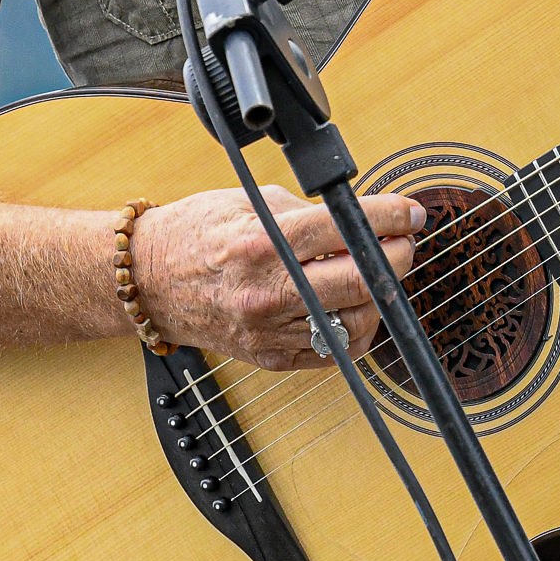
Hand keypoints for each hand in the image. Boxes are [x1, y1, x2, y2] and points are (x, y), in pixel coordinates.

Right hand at [130, 185, 421, 369]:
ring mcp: (271, 331)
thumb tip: (362, 220)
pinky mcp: (273, 358)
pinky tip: (351, 305)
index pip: (347, 229)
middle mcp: (269, 291)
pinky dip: (356, 328)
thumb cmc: (197, 235)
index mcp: (264, 244)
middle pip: (363, 280)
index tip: (410, 213)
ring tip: (373, 273)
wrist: (149, 281)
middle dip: (396, 257)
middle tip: (400, 242)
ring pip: (358, 321)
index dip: (392, 218)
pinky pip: (336, 351)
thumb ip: (309, 213)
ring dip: (379, 296)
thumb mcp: (252, 202)